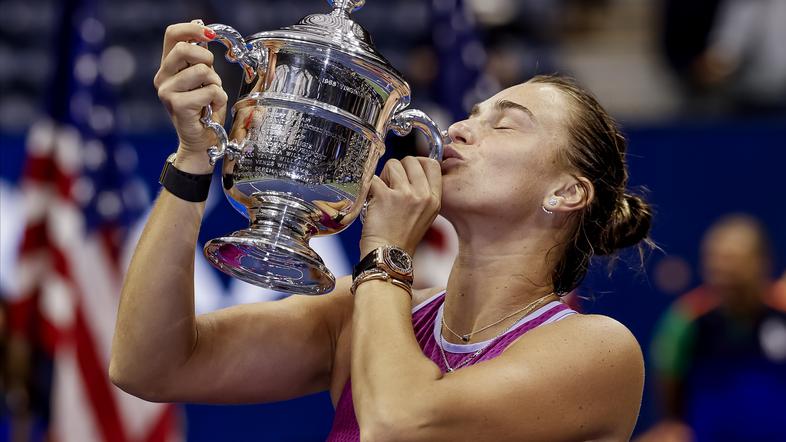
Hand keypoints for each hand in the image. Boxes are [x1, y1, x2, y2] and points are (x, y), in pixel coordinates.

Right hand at [154, 20, 227, 173]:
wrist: (201, 141)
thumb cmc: (204, 109)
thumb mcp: (204, 78)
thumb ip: (200, 58)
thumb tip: (202, 29)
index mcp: (168, 67)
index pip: (172, 34)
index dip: (192, 29)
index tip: (210, 35)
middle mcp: (162, 77)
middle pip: (185, 48)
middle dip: (207, 59)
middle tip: (211, 77)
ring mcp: (167, 92)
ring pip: (202, 71)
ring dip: (215, 84)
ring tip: (210, 97)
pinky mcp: (178, 106)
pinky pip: (210, 91)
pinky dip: (218, 99)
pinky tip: (210, 109)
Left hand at [359, 156, 441, 256]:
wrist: (388, 256)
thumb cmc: (402, 239)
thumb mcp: (424, 216)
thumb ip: (422, 193)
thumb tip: (410, 172)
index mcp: (434, 199)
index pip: (433, 164)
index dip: (418, 162)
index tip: (408, 169)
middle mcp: (422, 195)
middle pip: (412, 160)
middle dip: (399, 168)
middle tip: (392, 184)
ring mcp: (405, 195)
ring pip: (393, 164)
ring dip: (384, 175)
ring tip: (382, 192)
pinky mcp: (385, 196)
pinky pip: (375, 178)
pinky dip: (370, 185)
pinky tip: (371, 198)